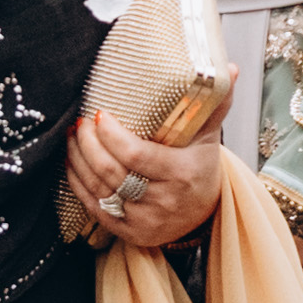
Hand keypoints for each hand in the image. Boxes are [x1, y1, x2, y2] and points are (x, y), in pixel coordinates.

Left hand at [66, 112, 220, 250]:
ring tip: (73, 136)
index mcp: (182, 174)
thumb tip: (229, 68)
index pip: (136, 155)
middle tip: (81, 122)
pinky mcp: (130, 233)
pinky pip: (94, 208)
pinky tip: (72, 163)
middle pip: (111, 172)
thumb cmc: (201, 167)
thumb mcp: (209, 135)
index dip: (110, 135)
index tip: (99, 114)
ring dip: (78, 160)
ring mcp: (145, 221)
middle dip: (88, 144)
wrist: (205, 213)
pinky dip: (78, 184)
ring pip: (98, 190)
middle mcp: (163, 202)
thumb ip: (216, 101)